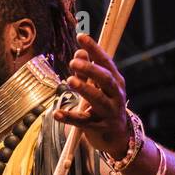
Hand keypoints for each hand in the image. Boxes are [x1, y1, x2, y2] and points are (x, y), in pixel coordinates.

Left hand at [52, 34, 131, 159]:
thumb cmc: (105, 106)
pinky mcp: (98, 128)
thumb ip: (86, 71)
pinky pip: (82, 122)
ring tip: (70, 80)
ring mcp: (109, 112)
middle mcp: (116, 95)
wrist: (118, 137)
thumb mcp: (98, 88)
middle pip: (106, 79)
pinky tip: (56, 113)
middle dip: (91, 69)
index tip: (81, 37)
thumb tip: (78, 52)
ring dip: (84, 89)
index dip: (94, 49)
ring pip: (98, 99)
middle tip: (74, 62)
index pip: (106, 62)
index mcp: (116, 82)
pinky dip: (69, 118)